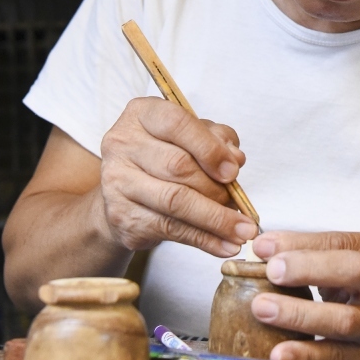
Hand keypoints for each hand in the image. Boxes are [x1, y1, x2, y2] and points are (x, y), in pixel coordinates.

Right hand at [97, 97, 258, 256]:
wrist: (126, 192)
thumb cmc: (166, 155)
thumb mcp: (192, 136)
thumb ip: (216, 140)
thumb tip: (235, 159)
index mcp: (142, 114)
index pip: (177, 124)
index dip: (210, 148)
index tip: (235, 171)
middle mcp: (122, 143)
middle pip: (178, 166)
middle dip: (216, 188)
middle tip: (241, 203)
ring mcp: (117, 181)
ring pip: (175, 202)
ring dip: (216, 220)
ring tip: (242, 231)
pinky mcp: (121, 216)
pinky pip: (169, 229)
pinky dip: (203, 240)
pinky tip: (225, 245)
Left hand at [249, 232, 359, 359]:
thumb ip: (323, 254)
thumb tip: (266, 249)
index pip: (341, 241)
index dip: (300, 242)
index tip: (263, 246)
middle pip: (352, 271)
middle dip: (309, 268)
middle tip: (272, 271)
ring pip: (342, 320)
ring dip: (299, 314)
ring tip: (263, 308)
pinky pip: (334, 357)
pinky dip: (305, 354)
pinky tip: (280, 352)